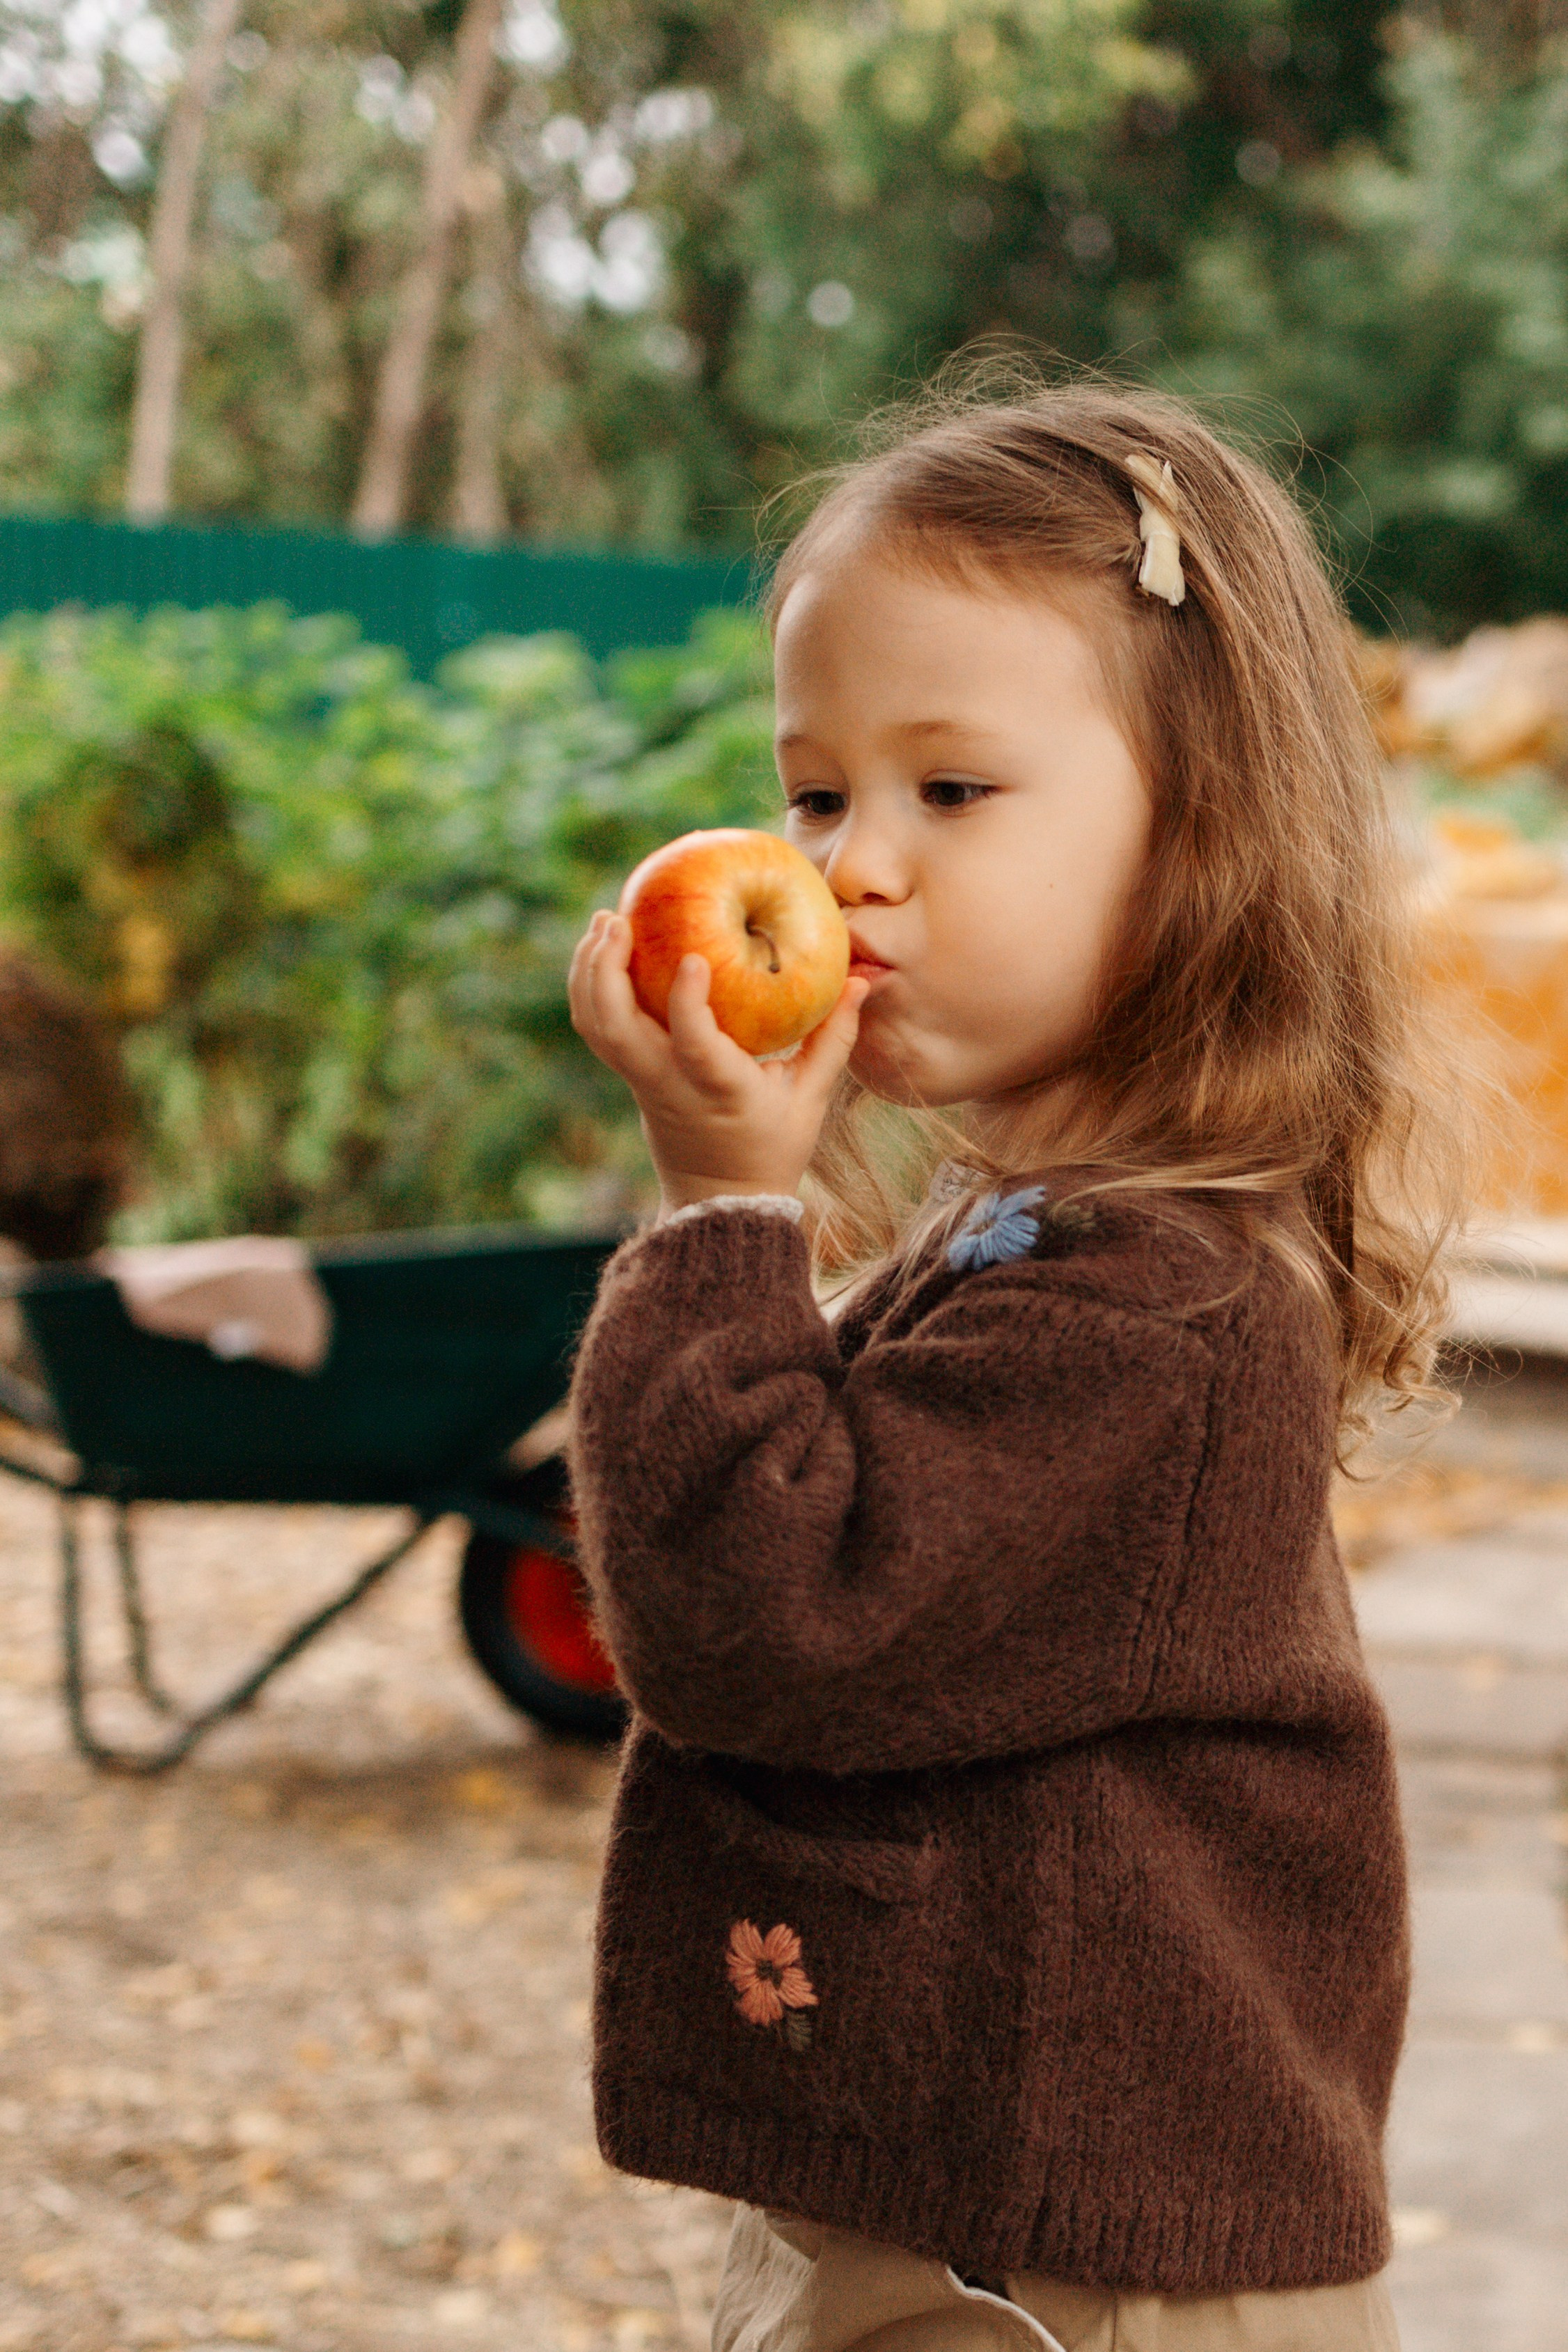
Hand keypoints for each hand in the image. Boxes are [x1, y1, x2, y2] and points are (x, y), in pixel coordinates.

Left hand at [569, 911, 868, 1211]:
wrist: (720, 1200)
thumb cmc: (773, 1147)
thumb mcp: (811, 1099)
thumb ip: (834, 1038)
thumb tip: (861, 981)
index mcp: (718, 1090)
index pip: (693, 1046)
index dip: (686, 1002)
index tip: (691, 957)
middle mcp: (668, 1085)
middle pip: (615, 1029)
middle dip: (606, 970)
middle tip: (617, 919)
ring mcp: (641, 1083)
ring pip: (596, 1027)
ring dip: (591, 972)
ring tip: (605, 921)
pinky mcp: (629, 1078)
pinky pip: (598, 1030)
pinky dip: (592, 988)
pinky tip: (605, 950)